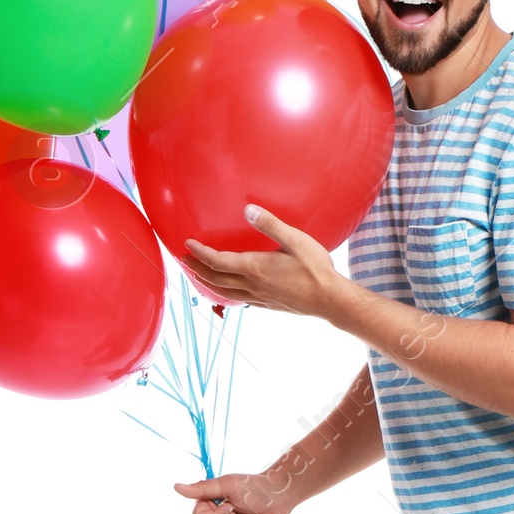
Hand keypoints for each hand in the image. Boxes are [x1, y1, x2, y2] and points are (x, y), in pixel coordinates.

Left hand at [185, 205, 340, 316]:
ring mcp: (258, 297)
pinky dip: (224, 292)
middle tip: (184, 259)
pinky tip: (227, 289)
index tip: (187, 244)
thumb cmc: (315, 269)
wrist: (329, 300)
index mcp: (255, 268)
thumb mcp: (295, 240)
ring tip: (197, 275)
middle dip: (196, 268)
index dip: (199, 252)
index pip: (217, 261)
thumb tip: (248, 209)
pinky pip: (238, 299)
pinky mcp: (267, 305)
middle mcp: (252, 285)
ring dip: (207, 282)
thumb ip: (270, 224)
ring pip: (224, 292)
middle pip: (214, 278)